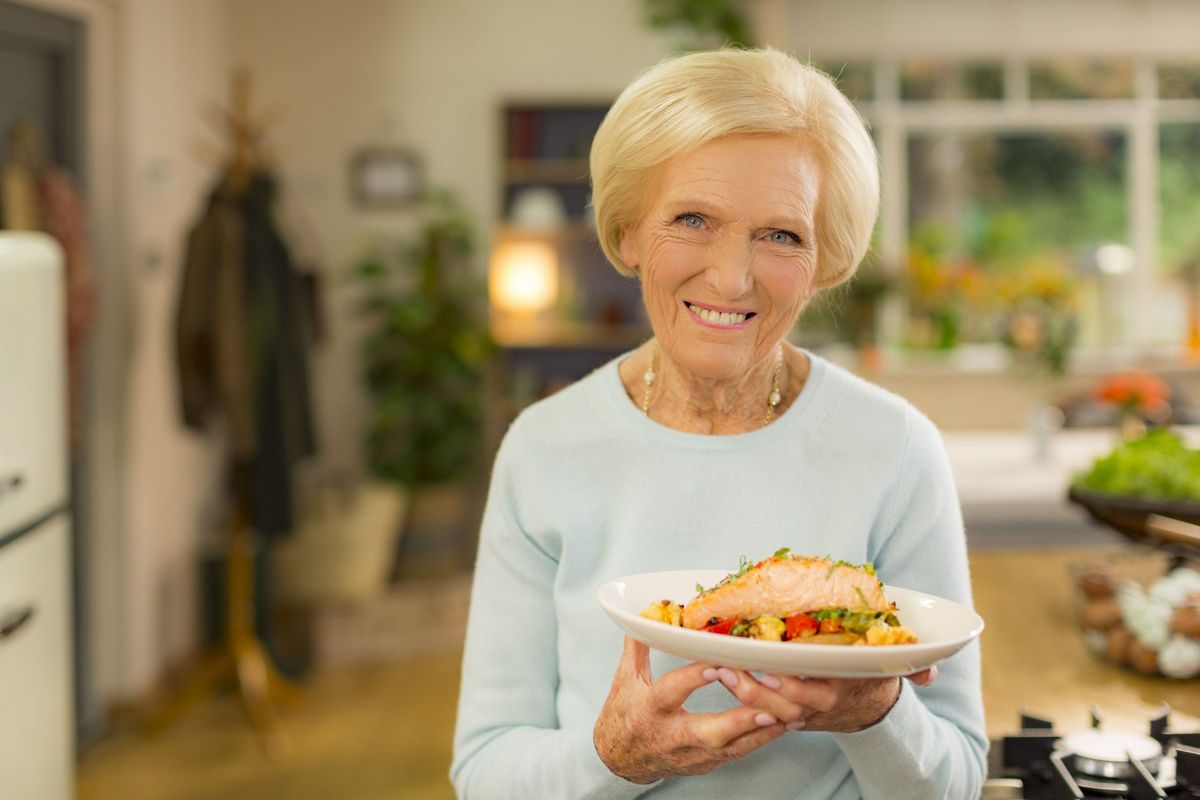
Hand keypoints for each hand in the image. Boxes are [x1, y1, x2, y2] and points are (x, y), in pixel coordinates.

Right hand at [594, 637, 787, 783]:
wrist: (619, 760)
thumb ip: (638, 646)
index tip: (717, 664)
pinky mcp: (705, 764)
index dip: (693, 679)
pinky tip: (782, 725)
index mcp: (650, 710)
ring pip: (730, 748)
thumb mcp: (624, 679)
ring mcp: (691, 754)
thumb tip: (645, 615)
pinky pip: (736, 753)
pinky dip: (761, 739)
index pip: (671, 692)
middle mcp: (672, 736)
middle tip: (765, 705)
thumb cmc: (623, 716)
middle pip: (707, 734)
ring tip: (788, 714)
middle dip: (738, 720)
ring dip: (760, 732)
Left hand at [710, 665, 937, 733]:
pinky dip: (743, 700)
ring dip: (742, 693)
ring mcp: (804, 713)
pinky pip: (764, 711)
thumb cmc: (874, 673)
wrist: (868, 708)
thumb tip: (930, 672)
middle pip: (785, 702)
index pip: (817, 689)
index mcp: (844, 688)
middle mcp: (821, 704)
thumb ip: (914, 667)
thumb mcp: (893, 666)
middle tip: (728, 669)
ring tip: (719, 672)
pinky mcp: (790, 716)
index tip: (770, 669)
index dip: (794, 683)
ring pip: (770, 710)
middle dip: (756, 689)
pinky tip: (723, 679)